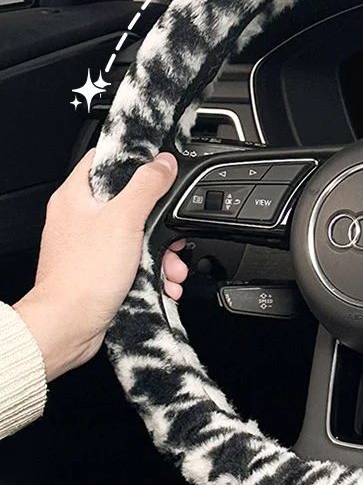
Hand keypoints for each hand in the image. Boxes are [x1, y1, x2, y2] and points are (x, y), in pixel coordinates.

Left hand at [13, 149, 188, 380]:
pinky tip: (164, 282)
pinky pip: (135, 263)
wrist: (69, 326)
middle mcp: (80, 219)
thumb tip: (164, 163)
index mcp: (76, 197)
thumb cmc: (82, 275)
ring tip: (172, 267)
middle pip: (130, 203)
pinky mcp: (101, 272)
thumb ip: (146, 186)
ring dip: (162, 253)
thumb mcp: (124, 220)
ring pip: (137, 236)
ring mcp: (91, 247)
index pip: (103, 161)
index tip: (158, 165)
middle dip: (160, 221)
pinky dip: (154, 271)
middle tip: (171, 232)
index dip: (132, 159)